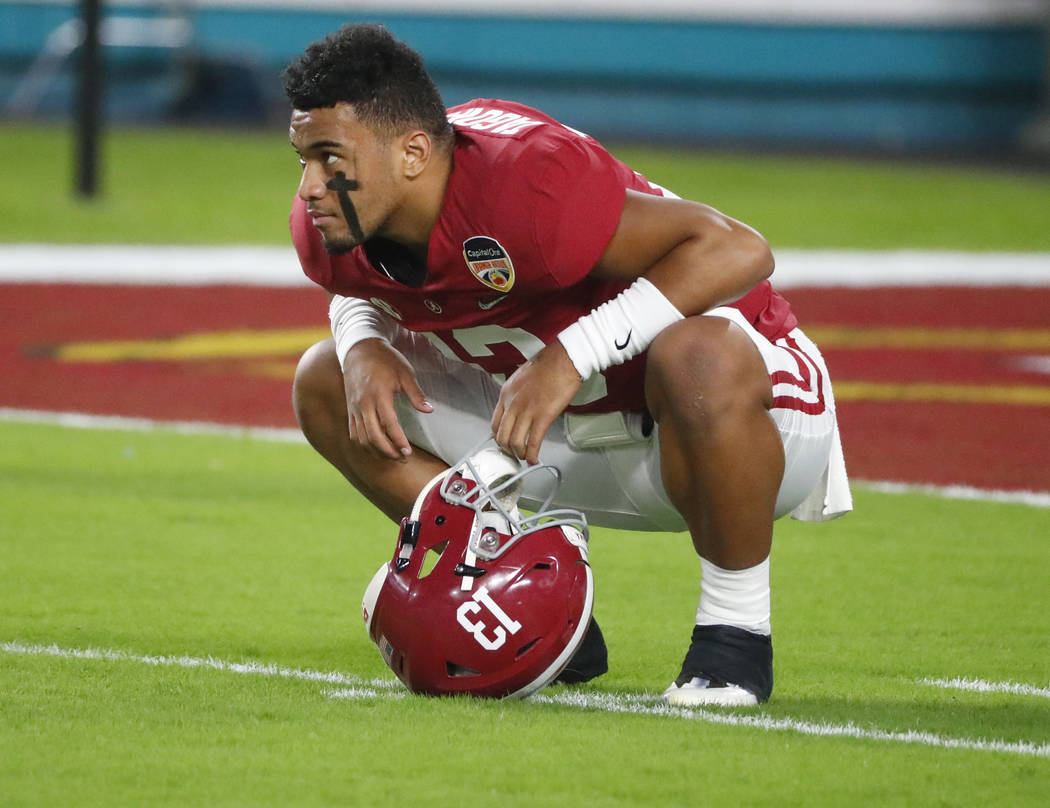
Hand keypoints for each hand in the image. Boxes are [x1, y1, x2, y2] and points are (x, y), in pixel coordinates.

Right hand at [342, 339, 431, 459]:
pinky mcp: (349, 409)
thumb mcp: (405, 373)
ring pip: (362, 438)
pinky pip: (353, 432)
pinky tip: (375, 448)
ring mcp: (354, 408)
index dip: (399, 441)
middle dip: (388, 452)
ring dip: (376, 451)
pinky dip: (363, 444)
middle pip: (373, 436)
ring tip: (391, 456)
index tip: (408, 452)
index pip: (389, 424)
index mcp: (379, 394)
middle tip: (402, 458)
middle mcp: (364, 404)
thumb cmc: (385, 359)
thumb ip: (416, 393)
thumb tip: (429, 410)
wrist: (358, 349)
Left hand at [491, 340, 581, 464]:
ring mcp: (527, 411)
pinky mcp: (543, 416)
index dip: (499, 438)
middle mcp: (512, 404)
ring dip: (519, 453)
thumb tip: (520, 409)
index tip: (505, 443)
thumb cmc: (548, 364)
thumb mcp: (522, 378)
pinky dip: (532, 454)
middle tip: (515, 454)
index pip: (495, 423)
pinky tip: (535, 459)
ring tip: (525, 456)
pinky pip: (533, 441)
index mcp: (506, 393)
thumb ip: (517, 395)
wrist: (564, 359)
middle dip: (508, 450)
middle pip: (502, 436)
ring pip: (515, 442)